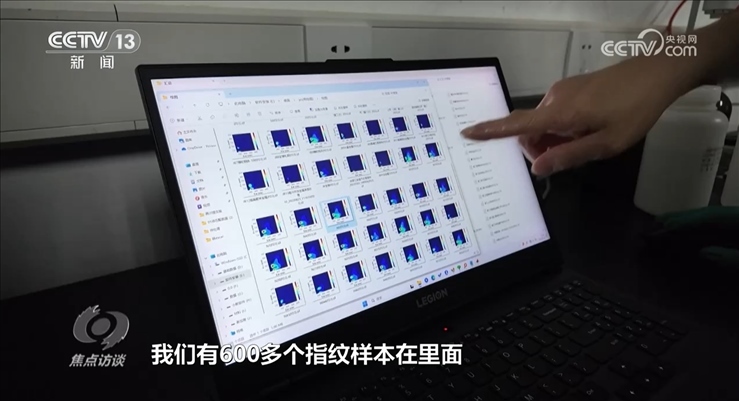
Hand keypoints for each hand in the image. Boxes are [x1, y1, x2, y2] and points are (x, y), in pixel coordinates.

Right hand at [461, 57, 683, 175]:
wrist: (657, 73)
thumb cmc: (634, 110)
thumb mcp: (605, 144)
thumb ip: (569, 156)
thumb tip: (537, 168)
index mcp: (560, 113)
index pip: (516, 125)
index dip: (491, 131)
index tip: (468, 133)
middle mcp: (555, 98)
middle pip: (530, 130)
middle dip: (540, 148)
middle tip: (571, 158)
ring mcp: (562, 91)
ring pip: (544, 123)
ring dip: (555, 139)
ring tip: (587, 142)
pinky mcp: (571, 88)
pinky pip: (555, 113)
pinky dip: (562, 127)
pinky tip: (587, 130)